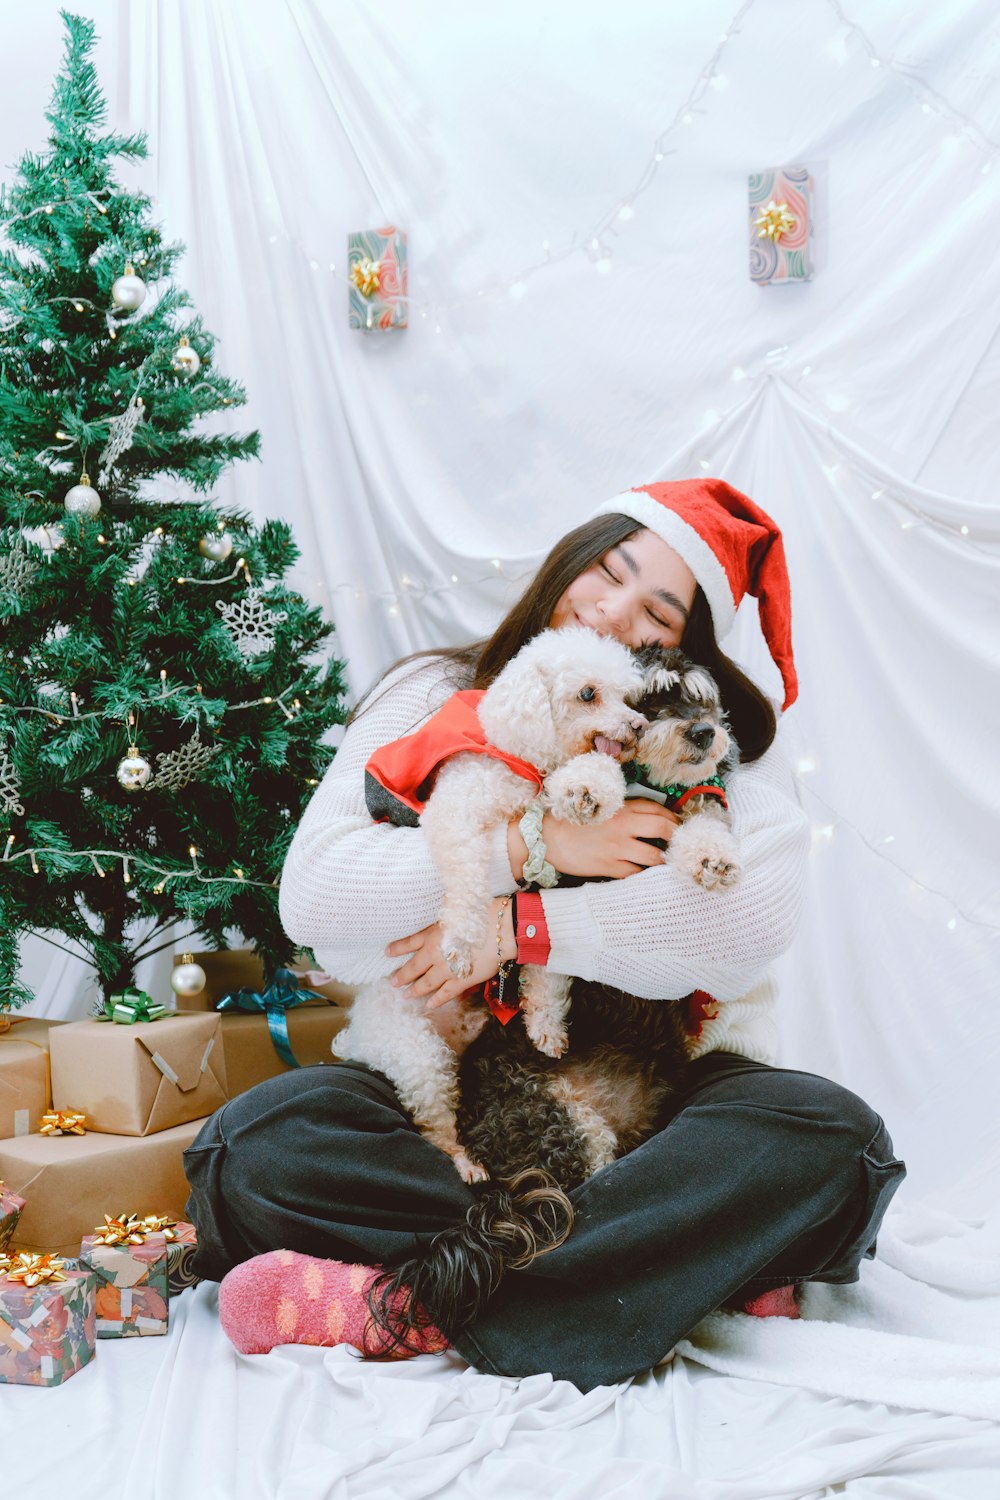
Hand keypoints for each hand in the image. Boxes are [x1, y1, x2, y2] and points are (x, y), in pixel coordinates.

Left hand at [386, 896, 516, 1011]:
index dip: (397, 948)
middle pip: (414, 967)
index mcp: (432, 934)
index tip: (387, 952)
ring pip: (426, 983)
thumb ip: (442, 912)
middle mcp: (436, 953)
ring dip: (415, 990)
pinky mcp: (461, 980)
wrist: (499, 929)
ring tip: (405, 996)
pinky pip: (446, 993)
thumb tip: (439, 903)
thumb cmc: (479, 914)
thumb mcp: (454, 909)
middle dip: (402, 976)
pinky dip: (437, 1000)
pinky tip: (428, 1005)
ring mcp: (447, 969)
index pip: (410, 942)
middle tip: (393, 983)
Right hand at [539, 797, 680, 879]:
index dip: (672, 817)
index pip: (657, 809)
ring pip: (654, 856)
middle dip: (676, 836)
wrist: (547, 838)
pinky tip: (647, 875)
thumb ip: (624, 810)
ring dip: (664, 860)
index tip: (677, 825)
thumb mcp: (600, 808)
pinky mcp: (609, 867)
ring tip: (666, 862)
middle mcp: (623, 826)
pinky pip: (636, 874)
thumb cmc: (572, 821)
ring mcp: (617, 848)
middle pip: (663, 828)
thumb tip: (652, 817)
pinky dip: (644, 875)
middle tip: (679, 843)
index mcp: (621, 808)